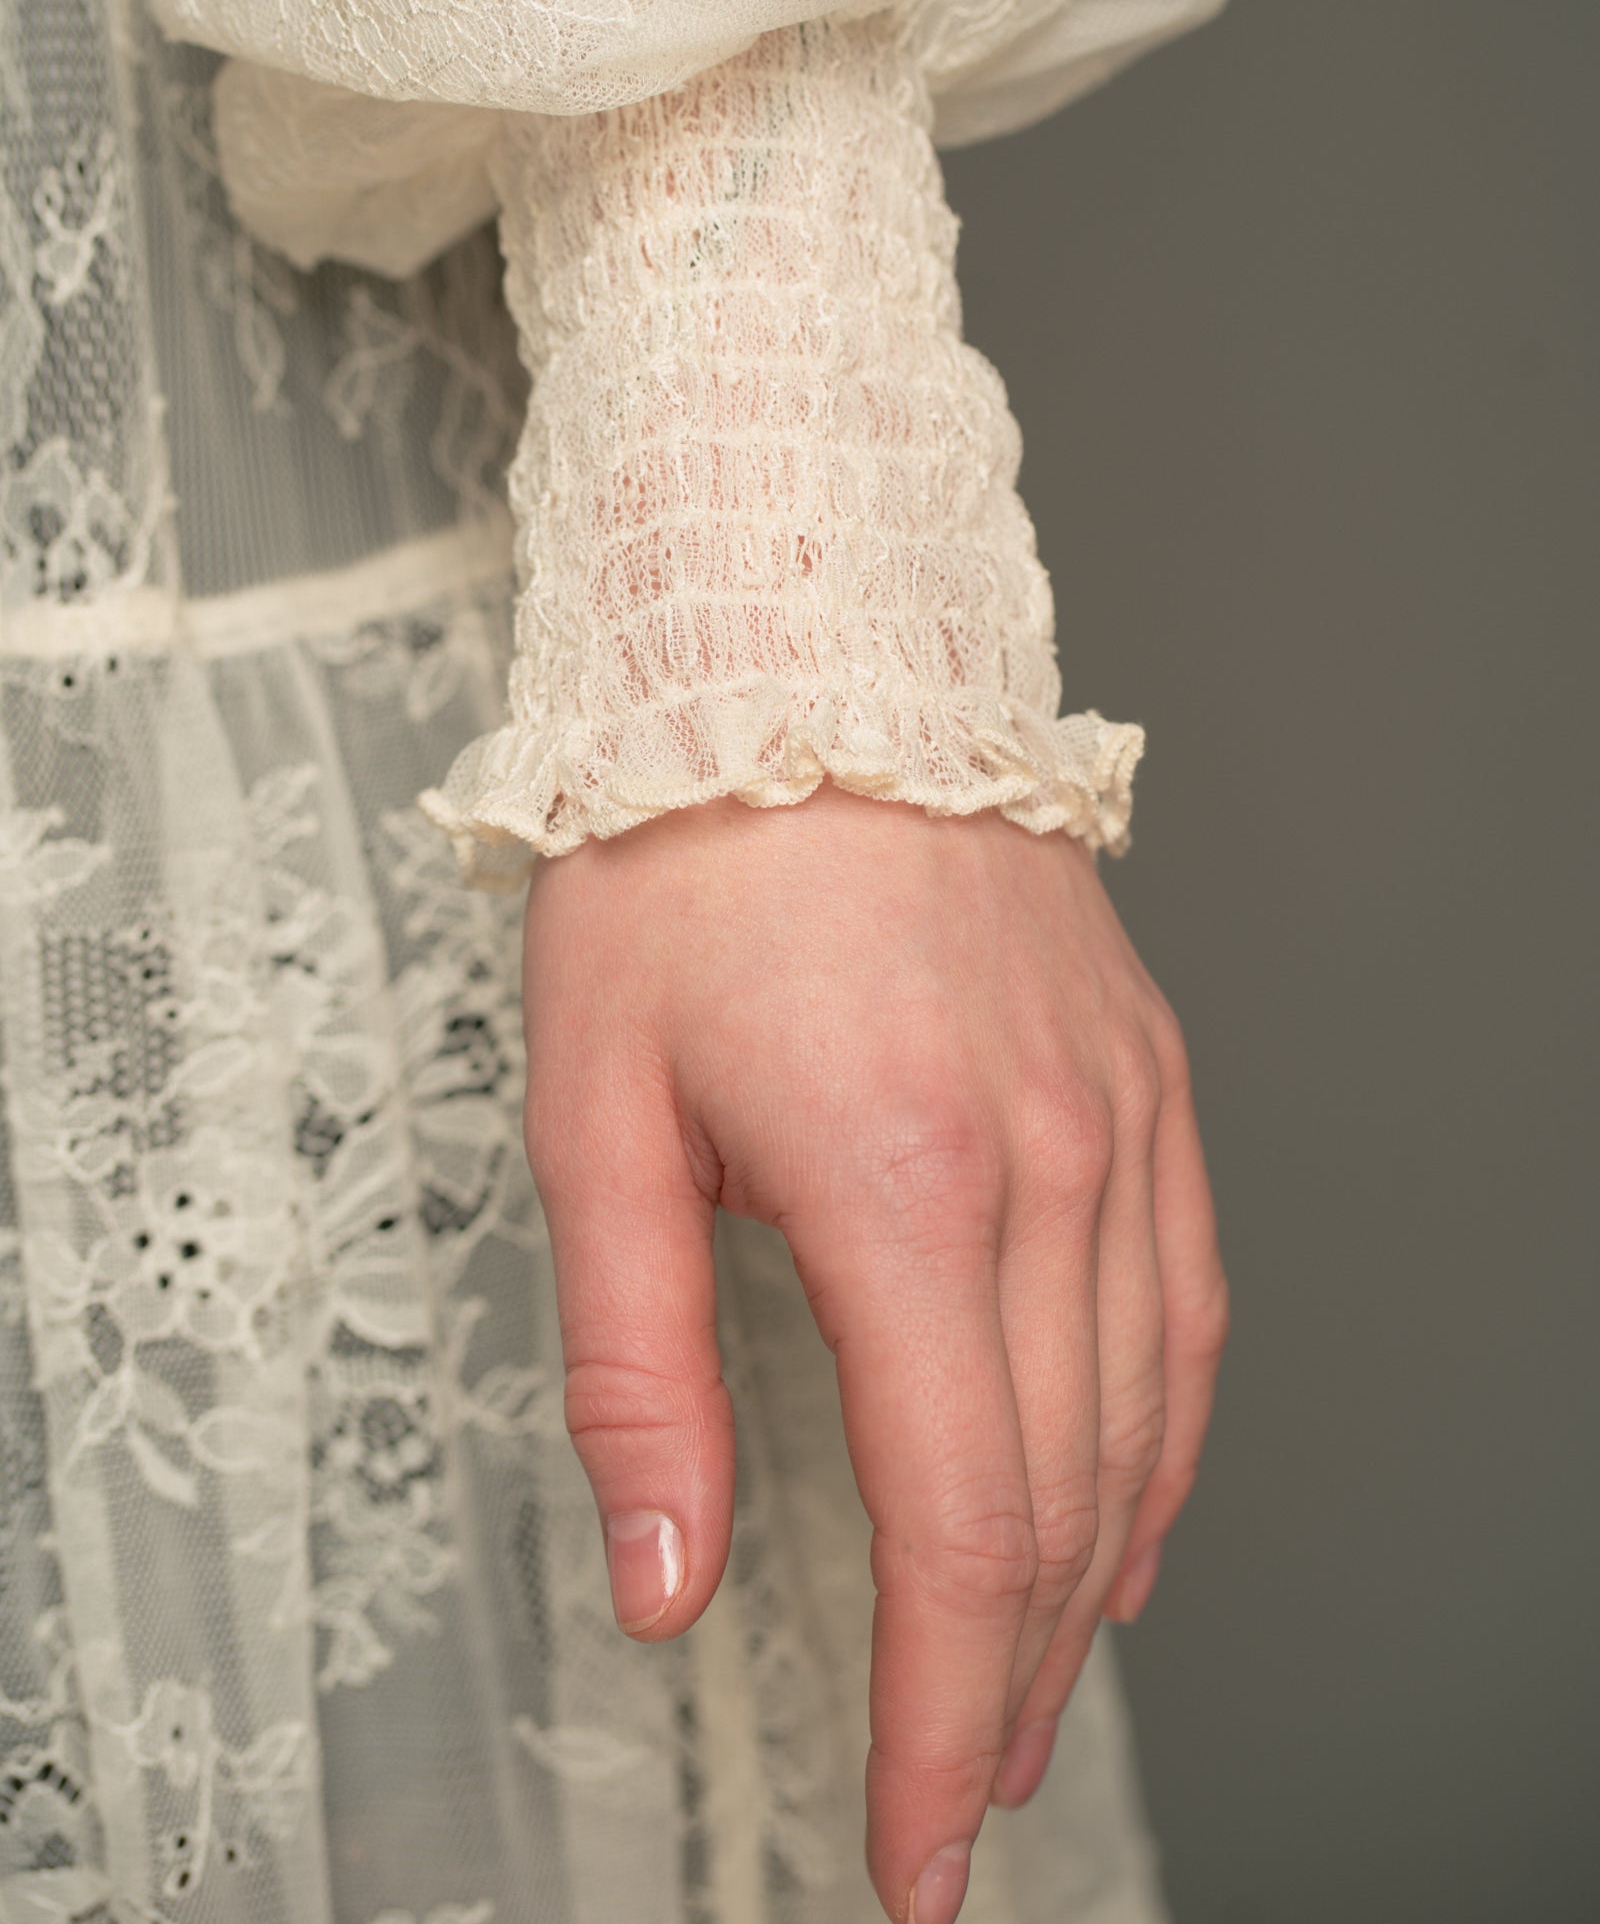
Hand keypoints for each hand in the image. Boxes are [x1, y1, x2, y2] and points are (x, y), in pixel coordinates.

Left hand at [521, 784, 1227, 1923]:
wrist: (806, 649)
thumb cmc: (680, 860)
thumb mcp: (597, 1111)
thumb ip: (636, 1365)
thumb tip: (668, 1580)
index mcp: (905, 1179)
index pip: (964, 1521)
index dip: (948, 1715)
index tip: (918, 1845)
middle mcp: (1052, 1159)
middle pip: (1069, 1496)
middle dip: (1014, 1686)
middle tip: (961, 1802)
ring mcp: (1122, 1113)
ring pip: (1149, 1413)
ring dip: (1096, 1585)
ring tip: (1033, 1694)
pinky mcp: (1145, 1074)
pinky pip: (1187, 1298)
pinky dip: (1164, 1435)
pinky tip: (1128, 1505)